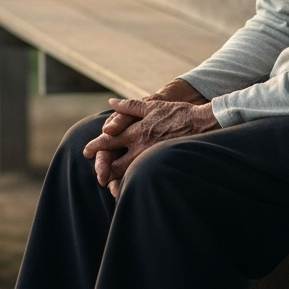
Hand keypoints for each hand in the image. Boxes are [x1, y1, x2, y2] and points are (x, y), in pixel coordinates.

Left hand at [83, 97, 218, 194]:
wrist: (202, 123)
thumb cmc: (176, 113)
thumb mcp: (151, 105)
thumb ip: (129, 106)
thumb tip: (111, 102)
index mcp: (136, 131)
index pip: (110, 140)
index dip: (97, 147)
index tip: (86, 152)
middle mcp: (141, 146)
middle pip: (116, 162)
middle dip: (104, 169)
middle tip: (97, 174)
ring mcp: (152, 157)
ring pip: (128, 173)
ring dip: (118, 179)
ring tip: (110, 184)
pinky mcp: (162, 164)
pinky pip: (145, 177)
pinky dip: (135, 183)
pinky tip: (132, 187)